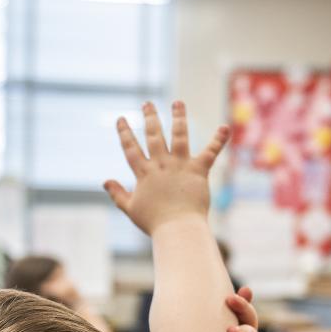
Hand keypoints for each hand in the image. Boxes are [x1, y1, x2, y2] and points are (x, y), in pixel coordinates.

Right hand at [104, 101, 229, 235]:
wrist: (178, 229)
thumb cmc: (154, 222)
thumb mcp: (130, 209)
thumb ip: (118, 194)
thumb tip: (105, 181)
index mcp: (144, 173)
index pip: (131, 148)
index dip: (125, 133)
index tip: (121, 119)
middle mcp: (161, 165)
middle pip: (153, 136)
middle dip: (150, 118)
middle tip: (147, 103)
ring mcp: (180, 165)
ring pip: (179, 135)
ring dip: (178, 117)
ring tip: (178, 102)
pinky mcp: (198, 170)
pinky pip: (210, 152)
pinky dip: (218, 139)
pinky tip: (225, 127)